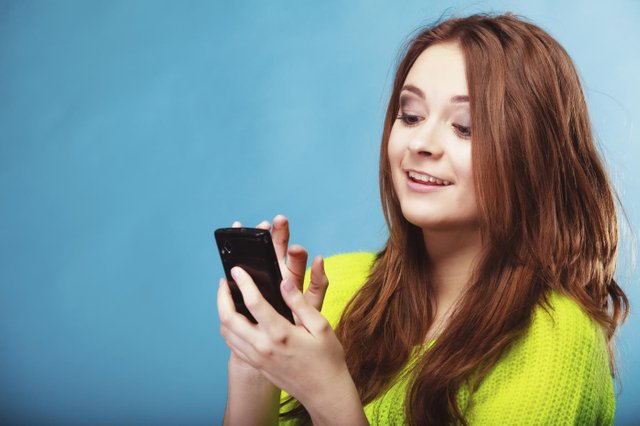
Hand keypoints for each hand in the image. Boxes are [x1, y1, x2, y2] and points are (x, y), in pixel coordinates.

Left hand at [218, 264, 353, 414]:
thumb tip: (284, 282)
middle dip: (222, 297)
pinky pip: (233, 346)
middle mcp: (263, 347)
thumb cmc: (327, 358)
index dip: (243, 283)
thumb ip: (300, 303)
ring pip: (227, 333)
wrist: (324, 392)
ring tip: (225, 298)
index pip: (253, 302)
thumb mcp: (321, 326)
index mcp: (280, 334)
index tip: (237, 270)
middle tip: (224, 283)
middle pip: (229, 318)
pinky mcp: (257, 365)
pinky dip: (228, 329)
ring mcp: (257, 358)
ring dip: (222, 313)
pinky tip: (234, 320)